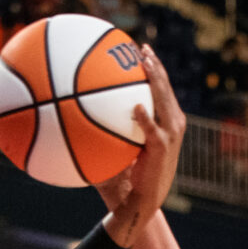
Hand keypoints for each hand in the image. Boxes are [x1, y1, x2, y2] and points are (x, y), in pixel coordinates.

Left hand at [97, 46, 184, 241]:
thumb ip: (107, 129)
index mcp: (166, 120)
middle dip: (155, 66)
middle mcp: (173, 123)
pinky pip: (153, 129)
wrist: (143, 200)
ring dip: (155, 81)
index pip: (162, 88)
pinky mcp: (163, 148)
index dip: (153, 67)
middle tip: (141, 48)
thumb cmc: (129, 176)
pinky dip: (145, 118)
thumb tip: (75, 115)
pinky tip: (137, 107)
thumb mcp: (119, 148)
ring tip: (145, 65)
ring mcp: (171, 134)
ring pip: (164, 100)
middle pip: (165, 87)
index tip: (141, 50)